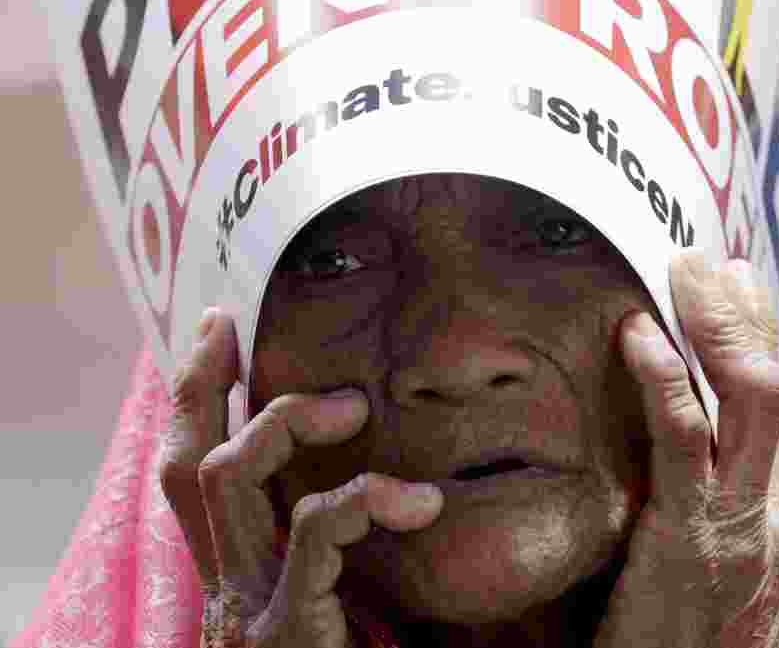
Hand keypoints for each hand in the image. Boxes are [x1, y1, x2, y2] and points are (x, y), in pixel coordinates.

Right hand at [158, 309, 443, 646]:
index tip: (217, 333)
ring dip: (285, 425)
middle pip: (191, 465)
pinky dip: (365, 501)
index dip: (196, 399)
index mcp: (239, 570)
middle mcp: (228, 583)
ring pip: (229, 479)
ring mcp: (251, 605)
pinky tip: (418, 501)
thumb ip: (342, 540)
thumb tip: (396, 468)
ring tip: (351, 406)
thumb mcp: (342, 592)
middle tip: (234, 329)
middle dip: (206, 387)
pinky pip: (315, 535)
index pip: (195, 472)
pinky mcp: (289, 629)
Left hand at [595, 252, 778, 647]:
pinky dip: (664, 378)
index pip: (778, 421)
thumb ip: (710, 522)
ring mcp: (755, 535)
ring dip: (719, 324)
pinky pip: (687, 440)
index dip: (759, 348)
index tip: (738, 291)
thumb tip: (682, 458)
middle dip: (747, 318)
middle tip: (709, 262)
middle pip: (778, 392)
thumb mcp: (711, 585)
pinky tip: (635, 333)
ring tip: (682, 270)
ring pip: (755, 399)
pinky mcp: (700, 544)